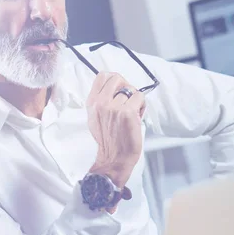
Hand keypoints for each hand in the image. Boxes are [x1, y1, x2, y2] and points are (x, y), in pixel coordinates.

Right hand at [87, 72, 145, 187]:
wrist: (114, 158)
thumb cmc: (108, 140)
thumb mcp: (94, 118)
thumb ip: (100, 101)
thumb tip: (111, 88)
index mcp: (92, 103)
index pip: (102, 76)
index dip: (114, 80)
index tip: (119, 89)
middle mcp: (101, 103)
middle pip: (118, 78)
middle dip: (126, 87)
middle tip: (128, 101)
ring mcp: (114, 107)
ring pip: (131, 90)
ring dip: (135, 100)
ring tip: (132, 114)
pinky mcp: (128, 113)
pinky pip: (140, 97)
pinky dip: (142, 106)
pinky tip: (137, 117)